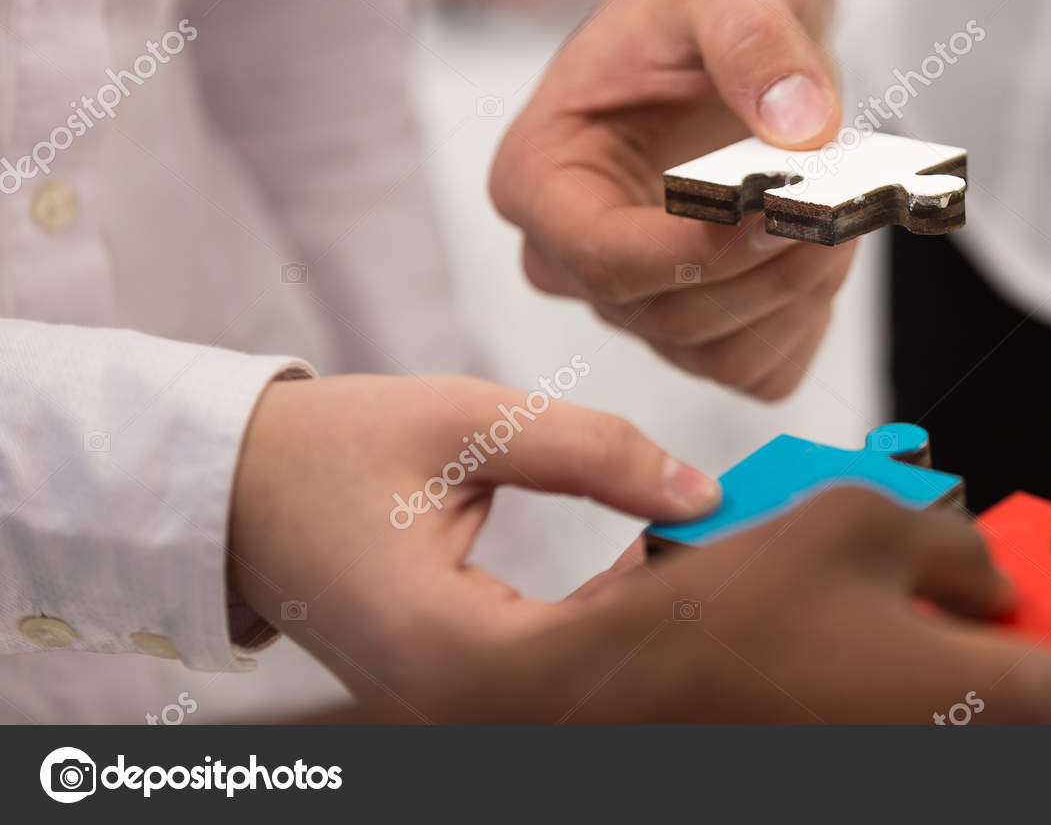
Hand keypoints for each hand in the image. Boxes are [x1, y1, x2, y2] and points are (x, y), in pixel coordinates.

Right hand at [228, 373, 719, 704]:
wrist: (235, 489)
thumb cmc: (333, 449)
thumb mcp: (467, 422)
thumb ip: (592, 452)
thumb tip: (703, 495)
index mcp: (440, 643)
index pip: (601, 643)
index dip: (681, 592)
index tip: (740, 538)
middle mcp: (444, 697)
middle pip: (600, 676)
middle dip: (672, 607)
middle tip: (730, 536)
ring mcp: (445, 702)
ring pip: (581, 680)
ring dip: (642, 613)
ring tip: (695, 541)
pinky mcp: (450, 689)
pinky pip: (551, 671)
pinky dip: (603, 621)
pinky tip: (642, 565)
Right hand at [350, 489, 1050, 723]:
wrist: (605, 707)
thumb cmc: (723, 617)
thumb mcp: (857, 518)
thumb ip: (954, 539)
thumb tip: (990, 571)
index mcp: (992, 708)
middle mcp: (964, 764)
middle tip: (1046, 590)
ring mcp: (911, 778)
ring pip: (1005, 728)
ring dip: (1004, 664)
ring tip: (952, 592)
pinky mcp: (859, 774)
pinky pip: (937, 733)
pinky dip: (939, 686)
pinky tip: (886, 629)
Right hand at [490, 0, 852, 399]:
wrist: (726, 14)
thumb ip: (755, 42)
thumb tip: (800, 126)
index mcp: (538, 177)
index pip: (602, 256)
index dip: (698, 248)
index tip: (783, 206)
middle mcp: (570, 254)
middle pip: (668, 313)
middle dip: (770, 267)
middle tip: (846, 203)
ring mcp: (633, 300)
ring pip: (717, 350)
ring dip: (798, 292)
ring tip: (846, 213)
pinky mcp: (696, 322)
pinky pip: (754, 367)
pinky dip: (804, 320)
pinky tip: (825, 252)